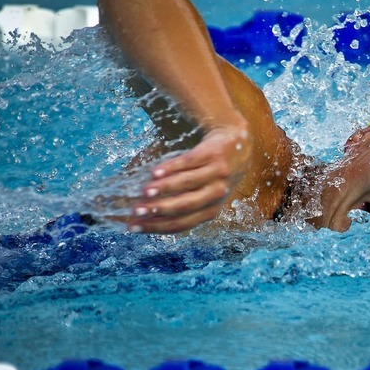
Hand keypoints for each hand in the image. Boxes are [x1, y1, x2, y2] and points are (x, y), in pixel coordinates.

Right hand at [127, 127, 251, 233]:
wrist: (237, 142)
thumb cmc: (212, 173)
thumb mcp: (203, 192)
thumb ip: (178, 201)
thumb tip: (140, 211)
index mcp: (210, 210)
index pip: (181, 223)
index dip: (157, 226)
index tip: (133, 226)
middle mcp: (216, 194)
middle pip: (185, 206)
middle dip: (158, 210)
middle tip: (136, 210)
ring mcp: (216, 174)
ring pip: (188, 184)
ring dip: (164, 188)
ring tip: (144, 191)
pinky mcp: (213, 154)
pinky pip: (190, 162)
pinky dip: (172, 168)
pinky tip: (155, 172)